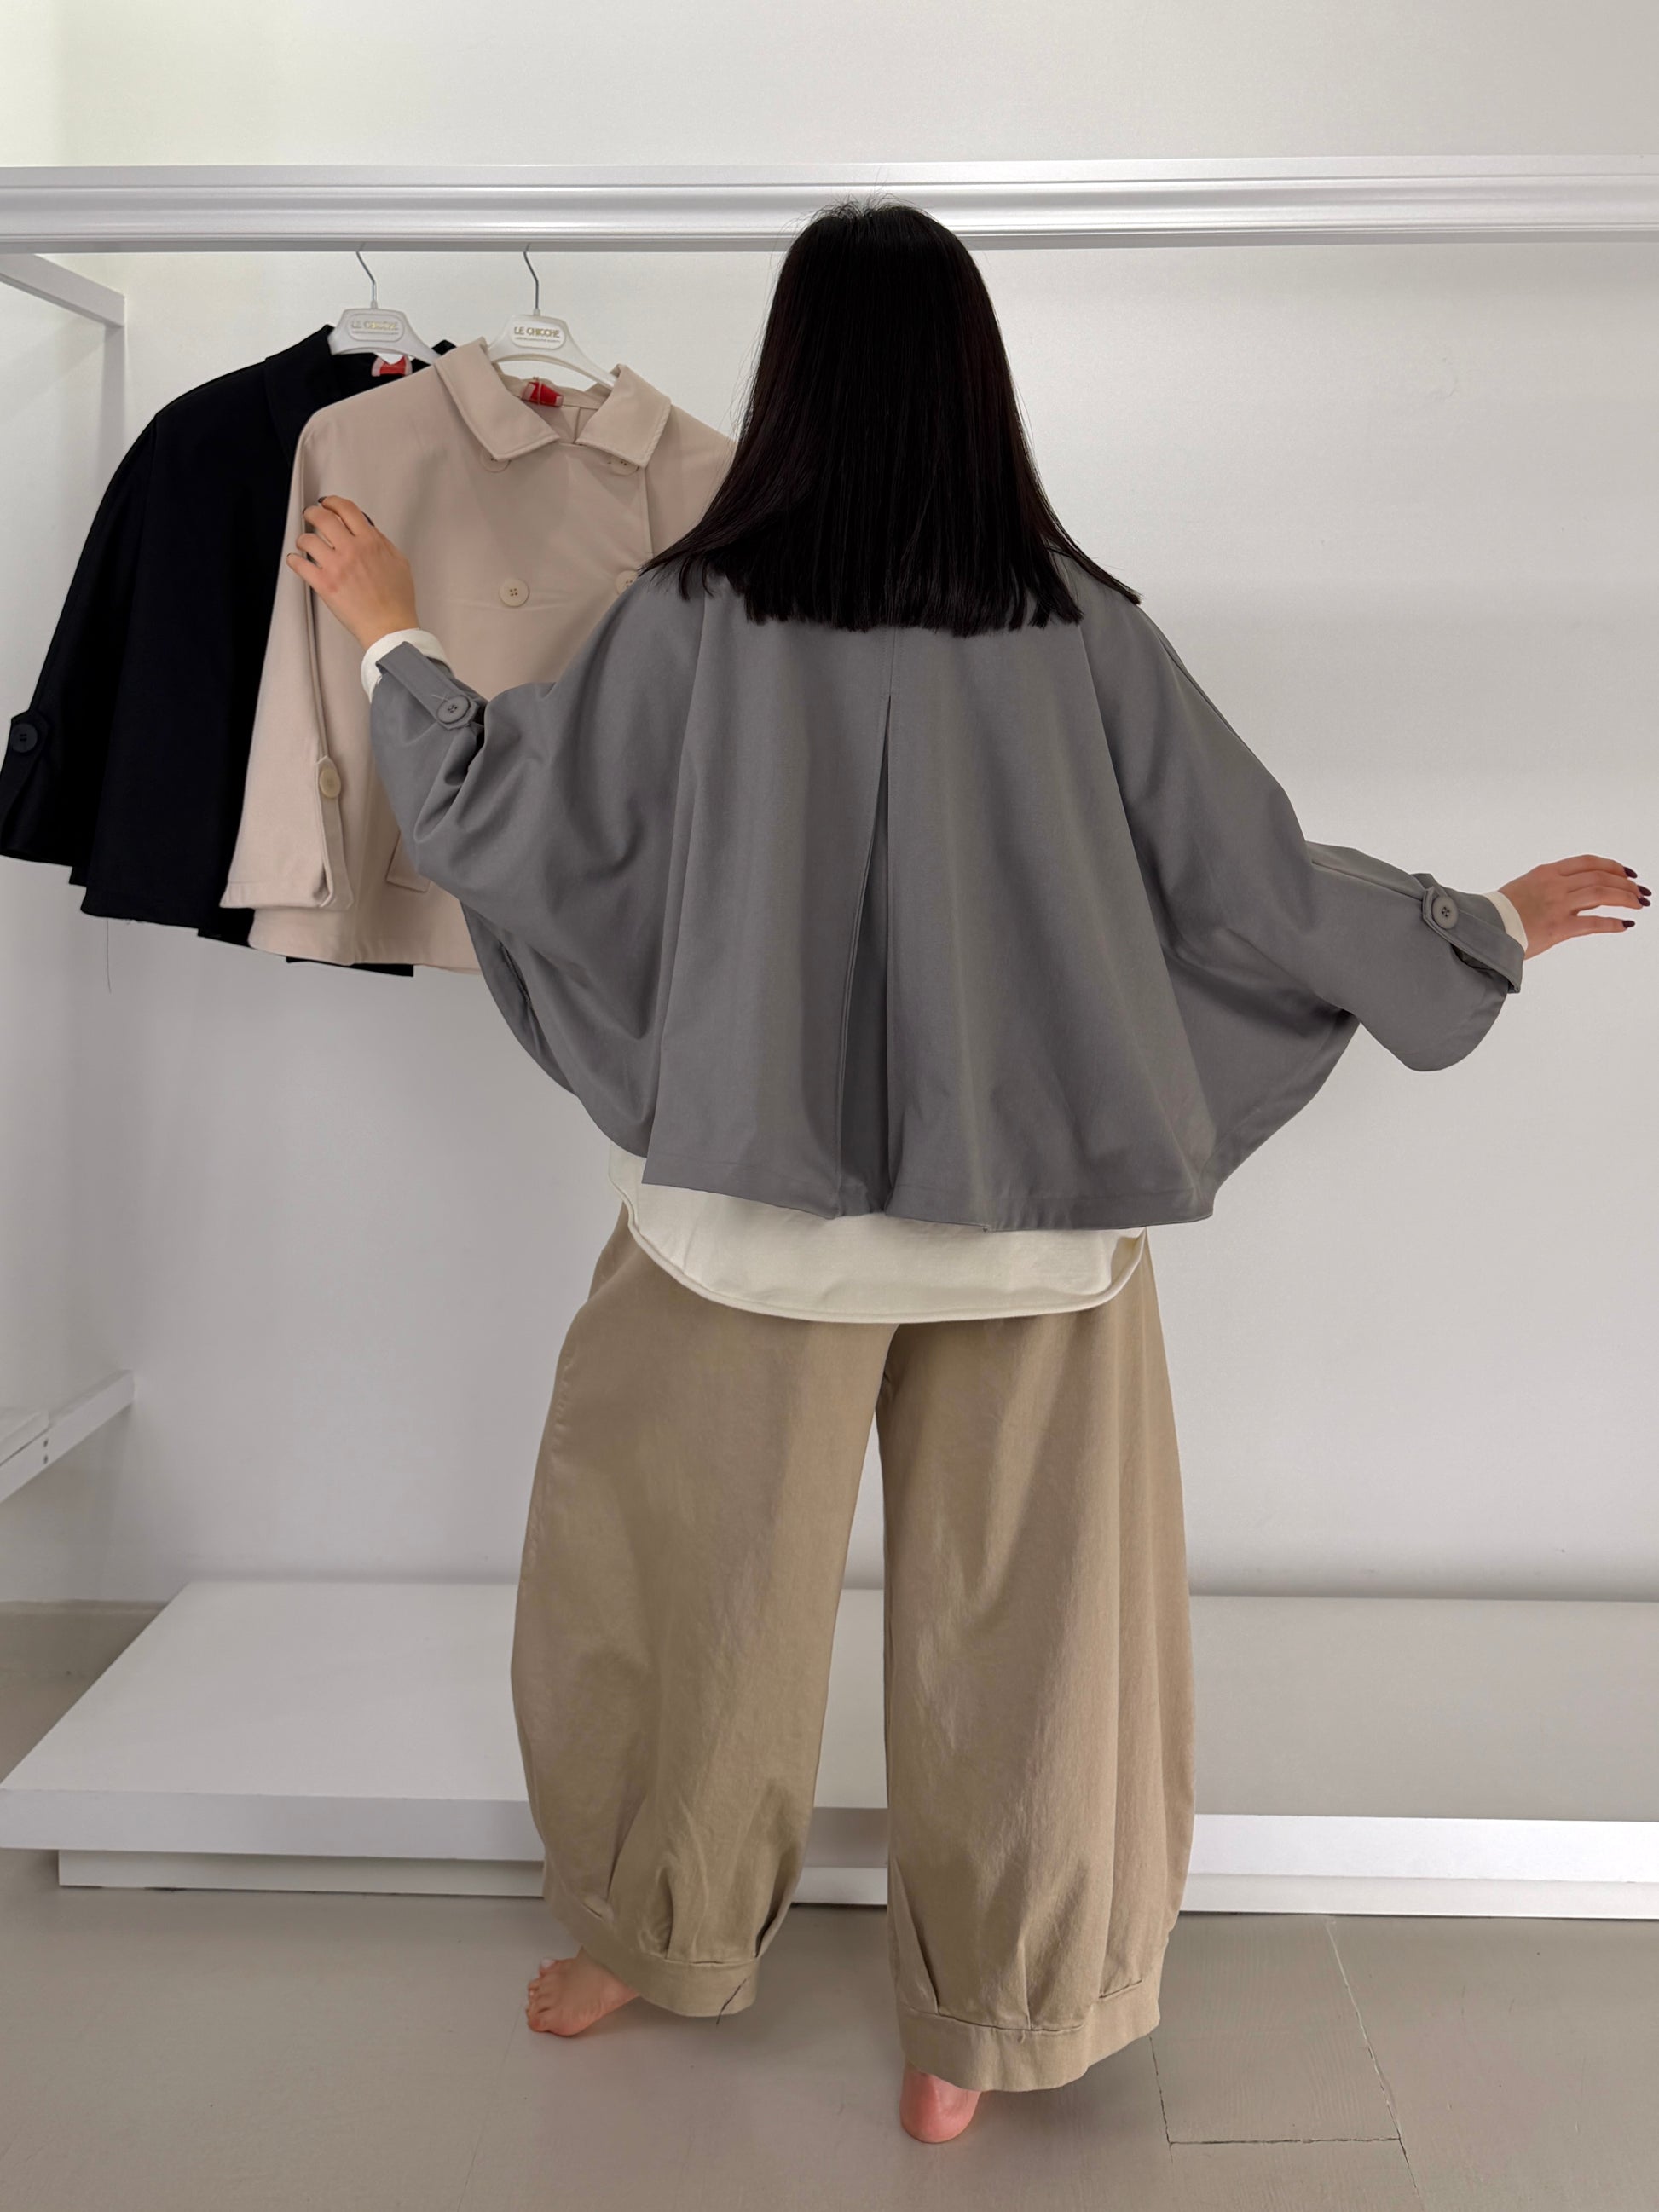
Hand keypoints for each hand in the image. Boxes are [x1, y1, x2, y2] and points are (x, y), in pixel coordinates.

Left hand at [286, 495, 418, 648]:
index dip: (333, 502)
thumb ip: (382, 542)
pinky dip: (294, 561)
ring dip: (302, 539)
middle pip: (323, 518)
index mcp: (371, 543)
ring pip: (307, 539)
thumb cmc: (397, 602)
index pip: (347, 509)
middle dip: (312, 513)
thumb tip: (369, 530)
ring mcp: (336, 567)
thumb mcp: (399, 563)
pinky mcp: (324, 584)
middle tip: (310, 515)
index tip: (328, 503)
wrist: (390, 628)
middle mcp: (352, 551)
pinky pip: (300, 565)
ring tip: (304, 543)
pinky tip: (296, 561)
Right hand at [1498, 855, 1648, 956]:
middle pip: (1601, 876)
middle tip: (1639, 892)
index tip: (1627, 873)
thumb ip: (1555, 887)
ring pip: (1602, 894)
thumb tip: (1588, 893)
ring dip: (1625, 898)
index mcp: (1546, 872)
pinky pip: (1594, 922)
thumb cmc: (1500, 913)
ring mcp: (1558, 905)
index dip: (1612, 866)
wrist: (1483, 929)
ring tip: (1639, 904)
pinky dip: (1613, 923)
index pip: (1588, 862)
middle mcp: (1555, 885)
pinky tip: (1624, 925)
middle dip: (1625, 884)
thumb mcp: (1527, 888)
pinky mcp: (1559, 928)